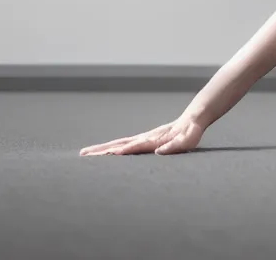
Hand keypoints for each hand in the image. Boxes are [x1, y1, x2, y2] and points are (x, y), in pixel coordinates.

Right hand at [79, 114, 204, 155]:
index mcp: (154, 140)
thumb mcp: (187, 140)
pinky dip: (110, 148)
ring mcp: (142, 138)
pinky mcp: (143, 140)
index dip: (123, 151)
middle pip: (119, 144)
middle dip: (102, 150)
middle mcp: (144, 138)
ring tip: (85, 153)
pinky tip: (104, 152)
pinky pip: (123, 144)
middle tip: (83, 155)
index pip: (135, 146)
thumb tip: (159, 152)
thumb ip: (174, 146)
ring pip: (118, 143)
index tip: (109, 154)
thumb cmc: (191, 132)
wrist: (192, 119)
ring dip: (102, 149)